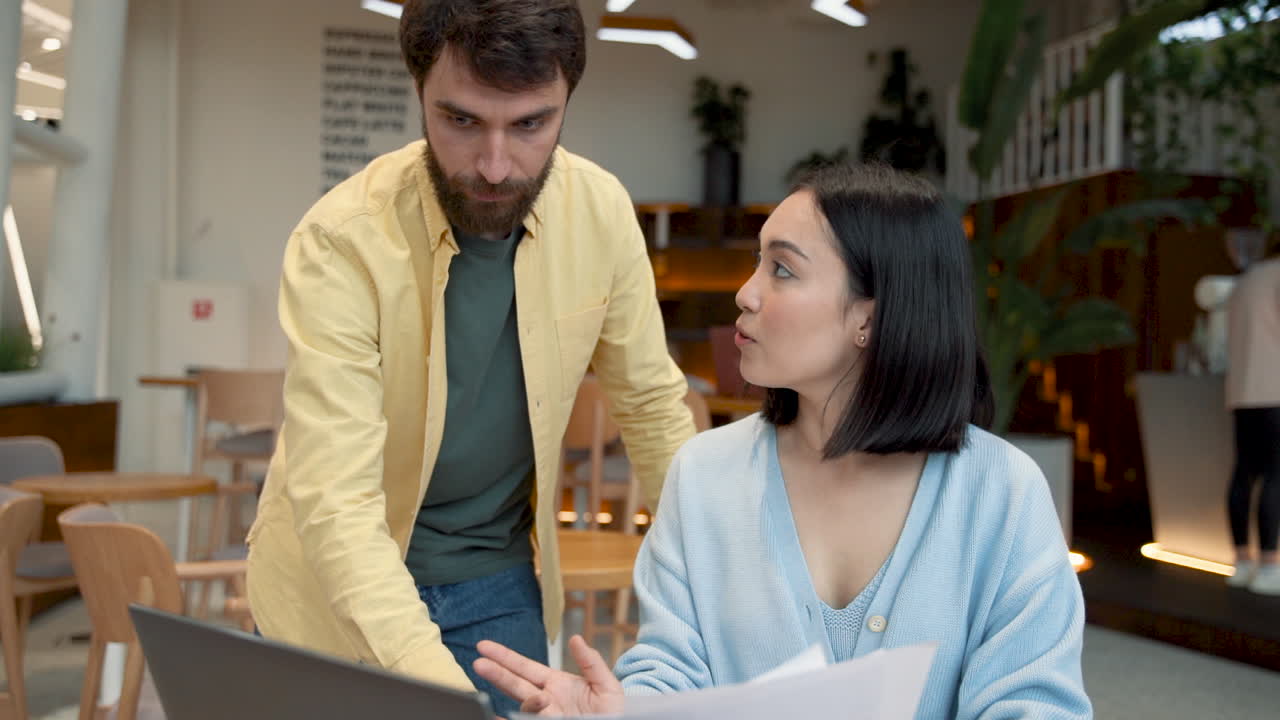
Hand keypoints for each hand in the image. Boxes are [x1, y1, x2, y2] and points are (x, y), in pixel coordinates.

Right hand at [474, 635, 624, 715]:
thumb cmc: (614, 712)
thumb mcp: (607, 685)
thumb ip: (591, 663)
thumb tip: (575, 638)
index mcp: (556, 684)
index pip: (525, 667)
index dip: (505, 657)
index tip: (484, 647)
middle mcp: (546, 701)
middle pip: (515, 684)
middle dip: (496, 673)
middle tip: (478, 663)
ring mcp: (545, 716)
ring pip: (524, 707)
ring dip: (526, 703)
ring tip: (541, 701)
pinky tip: (499, 719)